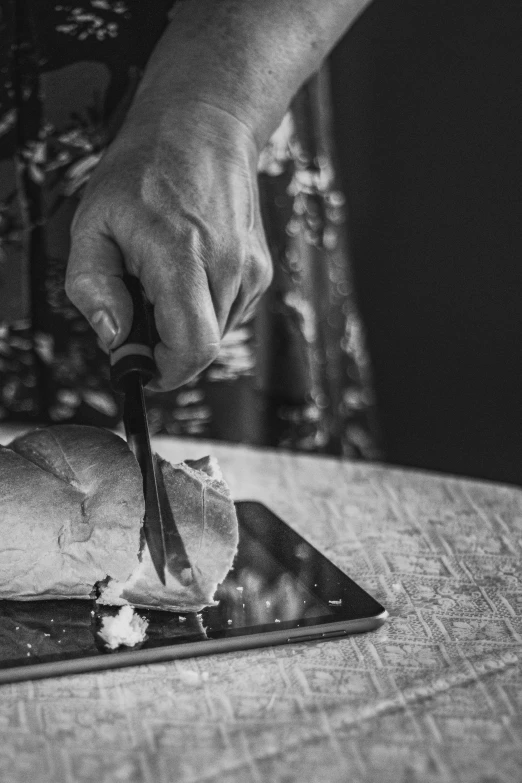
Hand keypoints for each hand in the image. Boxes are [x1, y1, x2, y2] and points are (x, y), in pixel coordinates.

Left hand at [65, 100, 271, 390]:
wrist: (204, 128)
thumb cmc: (143, 171)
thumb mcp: (92, 221)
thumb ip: (92, 285)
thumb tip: (116, 338)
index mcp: (183, 256)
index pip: (193, 348)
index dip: (165, 370)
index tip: (140, 363)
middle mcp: (229, 267)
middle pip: (204, 348)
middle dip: (167, 344)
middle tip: (140, 304)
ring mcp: (251, 270)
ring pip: (216, 333)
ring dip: (184, 323)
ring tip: (164, 276)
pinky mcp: (260, 271)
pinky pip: (228, 313)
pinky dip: (203, 307)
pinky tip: (189, 269)